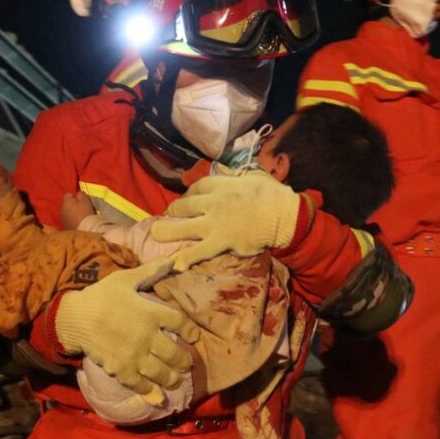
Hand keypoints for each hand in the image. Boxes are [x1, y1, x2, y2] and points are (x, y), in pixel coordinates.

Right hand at [55, 258, 199, 394]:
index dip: (191, 330)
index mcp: (151, 312)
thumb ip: (150, 271)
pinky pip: (139, 384)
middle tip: (185, 365)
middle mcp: (147, 336)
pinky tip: (157, 397)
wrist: (75, 317)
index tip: (194, 336)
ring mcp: (135, 355)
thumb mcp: (125, 279)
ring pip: (161, 372)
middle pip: (175, 353)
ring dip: (171, 379)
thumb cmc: (100, 295)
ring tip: (175, 380)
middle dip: (183, 361)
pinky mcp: (121, 369)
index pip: (180, 323)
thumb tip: (172, 260)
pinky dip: (150, 392)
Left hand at [60, 191, 95, 230]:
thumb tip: (77, 193)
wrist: (85, 231)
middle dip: (72, 205)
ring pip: (66, 213)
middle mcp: (61, 210)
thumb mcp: (86, 202)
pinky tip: (78, 224)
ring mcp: (62, 220)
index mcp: (66, 202)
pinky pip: (68, 221)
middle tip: (81, 208)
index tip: (80, 200)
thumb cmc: (86, 214)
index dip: (74, 196)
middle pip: (66, 205)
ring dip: (71, 214)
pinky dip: (72, 221)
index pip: (67, 194)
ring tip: (80, 217)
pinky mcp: (64, 228)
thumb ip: (81, 195)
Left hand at [150, 171, 300, 271]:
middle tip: (168, 216)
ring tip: (155, 233)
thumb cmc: (273, 195)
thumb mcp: (254, 177)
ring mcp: (215, 224)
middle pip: (185, 206)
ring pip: (184, 227)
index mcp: (222, 185)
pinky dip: (186, 258)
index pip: (197, 187)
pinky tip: (174, 264)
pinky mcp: (221, 242)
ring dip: (167, 230)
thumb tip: (233, 174)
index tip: (185, 199)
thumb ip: (239, 177)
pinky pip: (199, 251)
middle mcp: (213, 203)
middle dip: (174, 210)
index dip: (188, 193)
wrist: (285, 216)